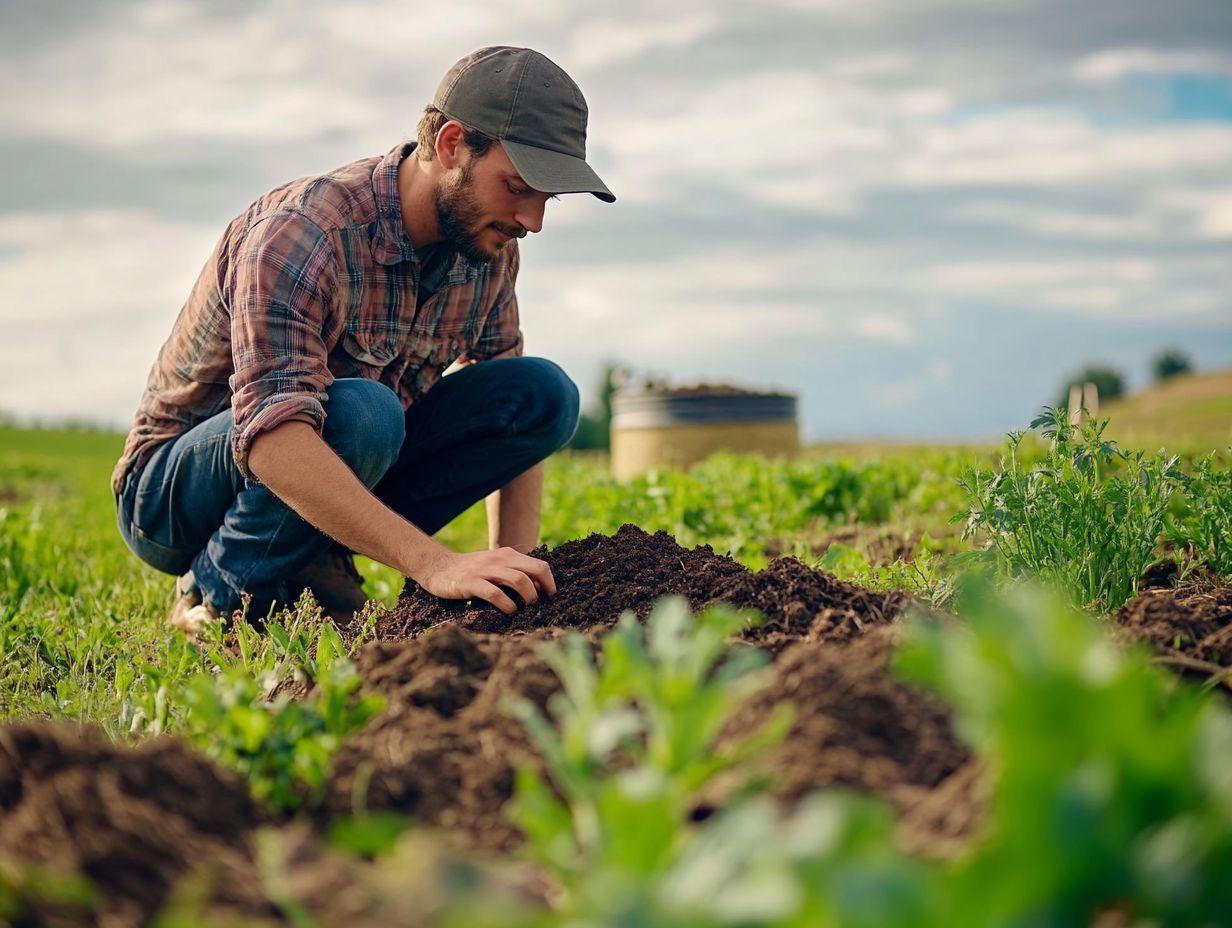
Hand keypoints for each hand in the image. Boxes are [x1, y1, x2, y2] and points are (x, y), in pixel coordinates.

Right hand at [414, 546, 555, 614]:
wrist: (437, 567)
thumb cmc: (470, 571)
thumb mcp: (494, 567)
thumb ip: (514, 574)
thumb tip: (538, 590)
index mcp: (509, 555)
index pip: (540, 566)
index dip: (550, 584)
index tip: (550, 600)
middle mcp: (500, 559)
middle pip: (535, 570)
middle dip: (544, 591)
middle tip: (541, 607)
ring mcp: (486, 570)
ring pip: (519, 581)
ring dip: (528, 599)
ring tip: (526, 612)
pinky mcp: (471, 582)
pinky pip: (496, 594)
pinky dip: (507, 605)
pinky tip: (509, 613)